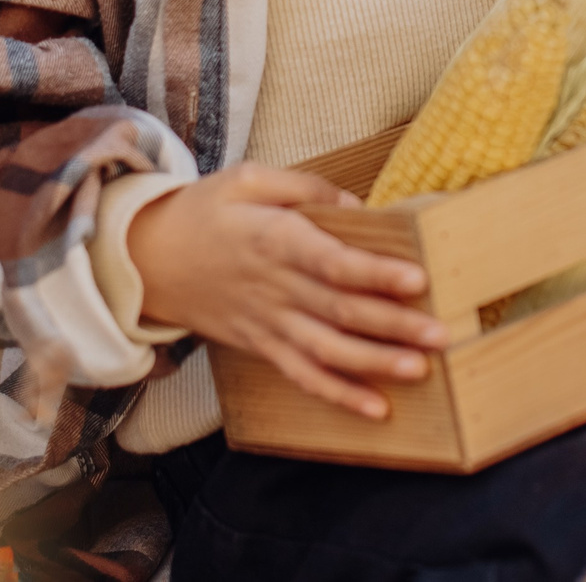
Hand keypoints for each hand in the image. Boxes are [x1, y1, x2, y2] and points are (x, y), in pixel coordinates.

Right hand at [125, 162, 446, 419]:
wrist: (145, 258)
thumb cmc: (203, 211)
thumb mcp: (247, 178)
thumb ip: (304, 186)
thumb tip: (357, 205)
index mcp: (274, 240)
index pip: (332, 262)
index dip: (375, 272)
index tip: (416, 278)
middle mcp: (274, 287)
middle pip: (340, 310)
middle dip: (393, 324)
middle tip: (441, 333)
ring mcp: (267, 323)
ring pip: (327, 349)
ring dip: (375, 363)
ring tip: (420, 368)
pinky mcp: (260, 345)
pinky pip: (302, 375)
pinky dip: (338, 394)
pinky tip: (376, 408)